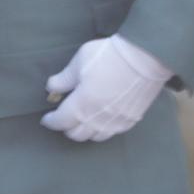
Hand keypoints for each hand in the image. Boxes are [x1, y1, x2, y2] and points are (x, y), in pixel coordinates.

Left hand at [41, 35, 171, 142]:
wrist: (146, 57)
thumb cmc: (110, 55)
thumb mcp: (80, 61)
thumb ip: (63, 79)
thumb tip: (51, 88)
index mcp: (81, 104)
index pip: (60, 121)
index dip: (50, 121)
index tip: (46, 119)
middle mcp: (97, 118)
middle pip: (76, 134)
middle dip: (67, 127)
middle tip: (64, 118)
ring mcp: (116, 121)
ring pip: (94, 137)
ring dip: (85, 131)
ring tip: (83, 121)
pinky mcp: (131, 119)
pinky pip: (112, 132)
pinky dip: (103, 129)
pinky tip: (102, 120)